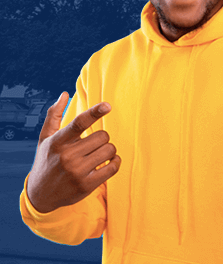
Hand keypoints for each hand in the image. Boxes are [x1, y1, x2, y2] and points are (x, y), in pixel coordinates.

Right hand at [26, 92, 120, 212]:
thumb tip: (64, 94)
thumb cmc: (46, 161)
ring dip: (109, 150)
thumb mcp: (45, 139)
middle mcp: (67, 156)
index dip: (94, 112)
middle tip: (94, 144)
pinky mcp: (87, 184)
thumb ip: (54, 115)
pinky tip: (109, 162)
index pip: (78, 123)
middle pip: (102, 136)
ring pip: (110, 150)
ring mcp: (77, 171)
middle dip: (102, 138)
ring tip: (99, 154)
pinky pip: (113, 167)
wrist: (40, 194)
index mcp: (57, 142)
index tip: (107, 105)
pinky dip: (116, 162)